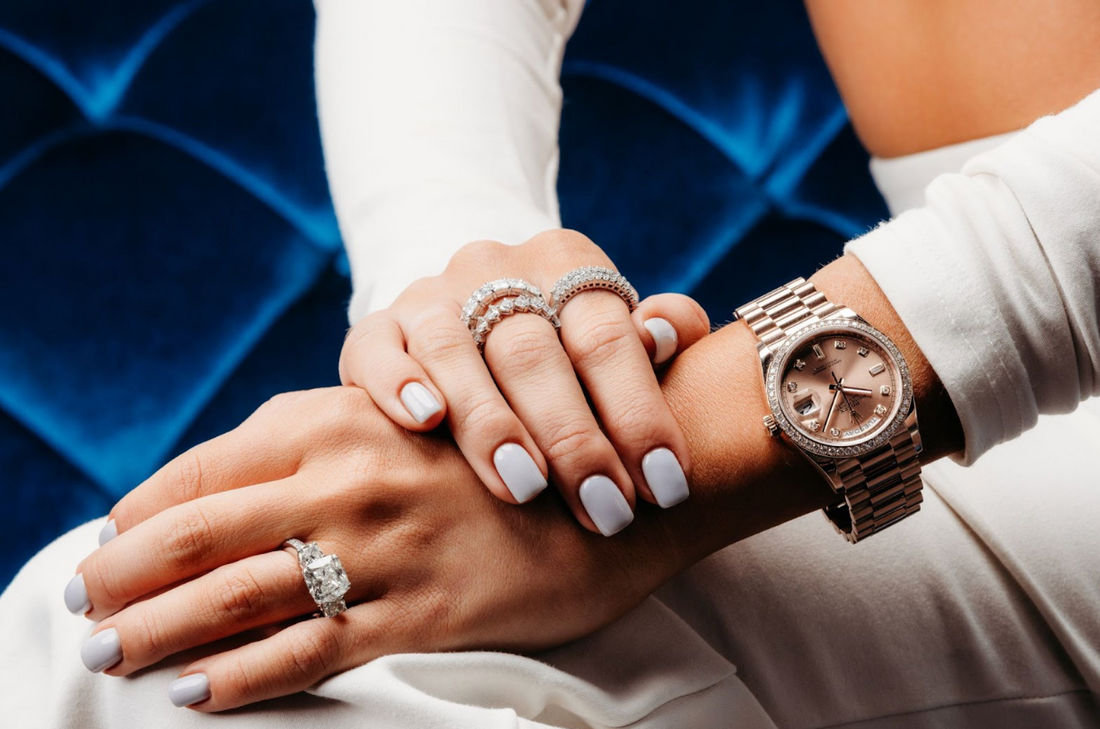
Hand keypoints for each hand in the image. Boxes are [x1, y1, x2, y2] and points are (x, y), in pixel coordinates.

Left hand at [72, 387, 687, 710]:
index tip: (106, 541)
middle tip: (85, 604)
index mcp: (336, 419)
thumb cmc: (493, 448)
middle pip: (198, 532)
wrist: (605, 480)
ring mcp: (381, 548)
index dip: (139, 510)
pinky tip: (195, 694)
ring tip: (111, 651)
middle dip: (124, 573)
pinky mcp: (420, 612)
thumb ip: (317, 440)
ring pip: (237, 595)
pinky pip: (308, 652)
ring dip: (159, 628)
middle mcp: (347, 479)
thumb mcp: (399, 417)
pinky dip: (239, 677)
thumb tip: (223, 482)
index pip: (203, 467)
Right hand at [339, 229, 710, 534]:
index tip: (667, 486)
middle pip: (533, 351)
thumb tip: (668, 333)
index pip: (607, 335)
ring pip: (454, 350)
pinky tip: (425, 421)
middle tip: (605, 510)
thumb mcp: (616, 331)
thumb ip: (658, 332)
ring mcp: (431, 297)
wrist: (475, 310)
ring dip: (490, 422)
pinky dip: (398, 383)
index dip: (639, 411)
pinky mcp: (378, 328)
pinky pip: (378, 348)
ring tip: (525, 487)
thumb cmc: (567, 345)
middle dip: (573, 437)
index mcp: (566, 261)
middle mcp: (495, 270)